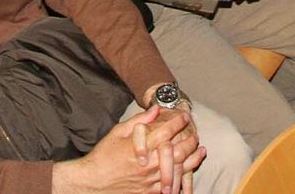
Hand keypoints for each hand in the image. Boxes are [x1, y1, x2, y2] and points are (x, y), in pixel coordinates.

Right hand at [54, 105, 199, 193]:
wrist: (93, 183)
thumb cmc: (103, 156)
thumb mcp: (117, 132)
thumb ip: (139, 121)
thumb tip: (155, 109)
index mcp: (140, 147)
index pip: (166, 131)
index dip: (178, 121)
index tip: (185, 115)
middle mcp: (149, 164)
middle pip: (178, 150)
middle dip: (190, 140)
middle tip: (195, 132)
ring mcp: (151, 180)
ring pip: (180, 169)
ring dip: (193, 158)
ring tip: (201, 150)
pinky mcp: (149, 191)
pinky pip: (173, 185)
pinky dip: (185, 176)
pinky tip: (191, 170)